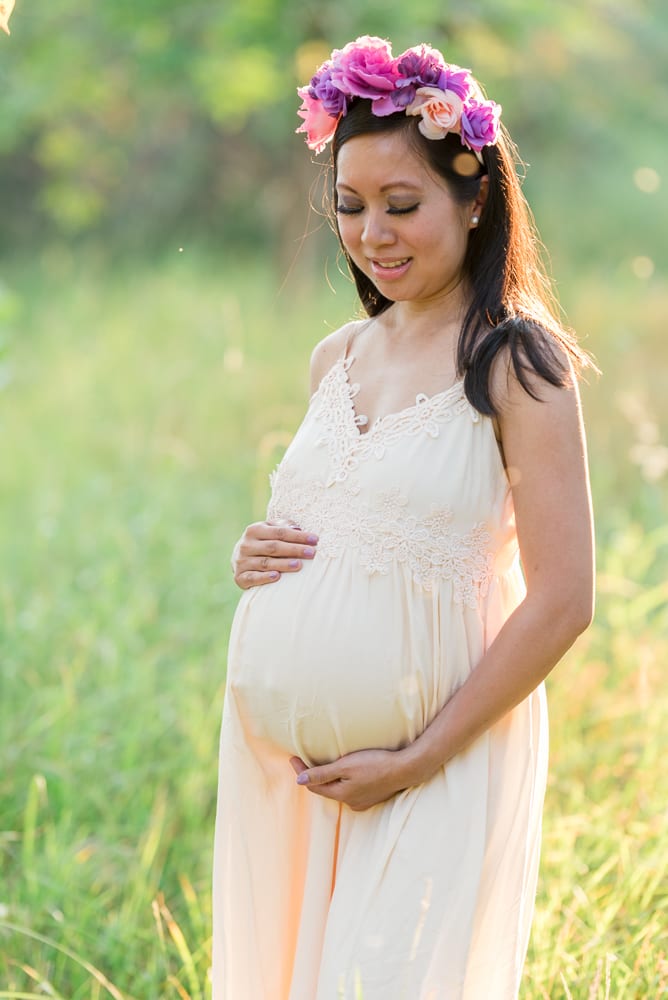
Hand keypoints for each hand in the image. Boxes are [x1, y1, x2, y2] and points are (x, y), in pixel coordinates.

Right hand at [232, 521, 318, 589]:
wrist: (238, 559)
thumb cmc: (262, 542)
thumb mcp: (269, 529)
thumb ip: (283, 526)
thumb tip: (297, 529)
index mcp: (254, 530)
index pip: (280, 532)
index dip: (298, 536)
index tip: (315, 540)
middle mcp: (246, 545)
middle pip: (273, 547)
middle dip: (294, 549)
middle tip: (311, 553)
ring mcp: (242, 561)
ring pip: (265, 563)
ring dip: (283, 564)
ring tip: (299, 565)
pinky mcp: (240, 577)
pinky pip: (253, 578)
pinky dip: (264, 578)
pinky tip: (277, 576)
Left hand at [289, 748, 409, 811]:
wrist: (405, 769)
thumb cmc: (375, 763)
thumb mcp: (345, 766)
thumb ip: (322, 773)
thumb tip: (299, 781)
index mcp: (341, 795)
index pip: (313, 785)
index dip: (301, 772)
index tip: (292, 757)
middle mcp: (350, 802)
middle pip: (325, 789)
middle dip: (313, 776)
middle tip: (303, 760)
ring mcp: (362, 801)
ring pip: (338, 790)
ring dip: (328, 779)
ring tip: (321, 764)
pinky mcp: (372, 797)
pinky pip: (350, 790)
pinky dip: (342, 782)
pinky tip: (345, 774)